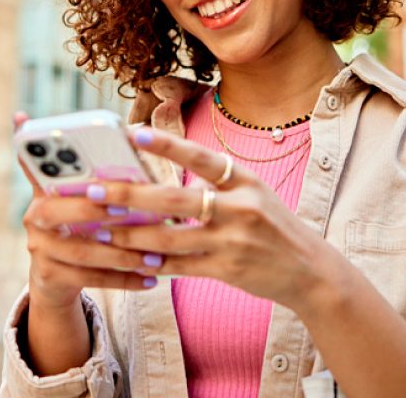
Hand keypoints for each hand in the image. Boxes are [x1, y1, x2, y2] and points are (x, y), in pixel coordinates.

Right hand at [14, 112, 155, 313]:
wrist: (56, 278)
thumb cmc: (82, 224)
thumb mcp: (83, 197)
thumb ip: (102, 173)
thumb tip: (139, 132)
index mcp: (44, 189)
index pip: (38, 168)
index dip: (51, 163)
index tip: (85, 168)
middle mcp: (34, 217)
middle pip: (55, 212)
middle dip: (93, 210)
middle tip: (127, 211)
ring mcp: (39, 249)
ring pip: (80, 251)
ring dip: (121, 254)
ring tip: (154, 256)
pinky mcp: (49, 276)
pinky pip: (89, 279)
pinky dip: (123, 279)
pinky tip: (150, 279)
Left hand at [89, 126, 337, 310]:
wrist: (311, 271)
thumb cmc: (274, 227)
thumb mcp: (255, 193)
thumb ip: (217, 184)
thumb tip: (167, 177)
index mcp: (246, 181)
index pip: (203, 158)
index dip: (169, 146)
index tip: (135, 134)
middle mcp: (240, 208)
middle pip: (176, 199)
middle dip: (130, 195)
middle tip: (93, 190)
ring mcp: (233, 241)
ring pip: (171, 238)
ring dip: (131, 234)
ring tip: (100, 229)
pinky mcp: (227, 270)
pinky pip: (180, 267)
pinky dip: (153, 263)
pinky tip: (129, 259)